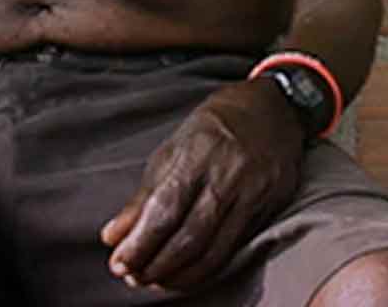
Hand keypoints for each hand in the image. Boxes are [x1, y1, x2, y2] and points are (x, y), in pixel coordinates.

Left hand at [100, 79, 306, 290]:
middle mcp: (229, 174)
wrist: (273, 108)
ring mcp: (254, 192)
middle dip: (156, 265)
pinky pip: (235, 248)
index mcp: (199, 153)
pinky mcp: (270, 207)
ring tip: (156, 279)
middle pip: (189, 237)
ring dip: (179, 275)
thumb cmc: (214, 128)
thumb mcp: (172, 149)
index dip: (140, 244)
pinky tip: (187, 273)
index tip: (119, 263)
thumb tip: (113, 236)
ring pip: (214, 250)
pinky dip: (207, 268)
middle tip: (133, 277)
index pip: (165, 210)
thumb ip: (143, 196)